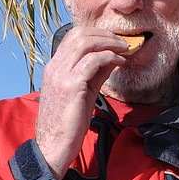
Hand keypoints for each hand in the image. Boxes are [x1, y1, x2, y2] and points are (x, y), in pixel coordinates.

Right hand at [36, 27, 129, 178]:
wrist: (54, 145)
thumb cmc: (68, 123)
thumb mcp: (83, 92)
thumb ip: (95, 74)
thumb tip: (112, 58)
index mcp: (54, 67)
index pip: (73, 36)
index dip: (96, 33)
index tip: (114, 40)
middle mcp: (54, 67)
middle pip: (79, 34)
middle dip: (105, 34)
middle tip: (123, 42)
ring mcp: (60, 75)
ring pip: (85, 43)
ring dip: (109, 42)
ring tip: (124, 49)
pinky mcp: (70, 86)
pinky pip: (92, 61)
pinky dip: (109, 57)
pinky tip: (120, 63)